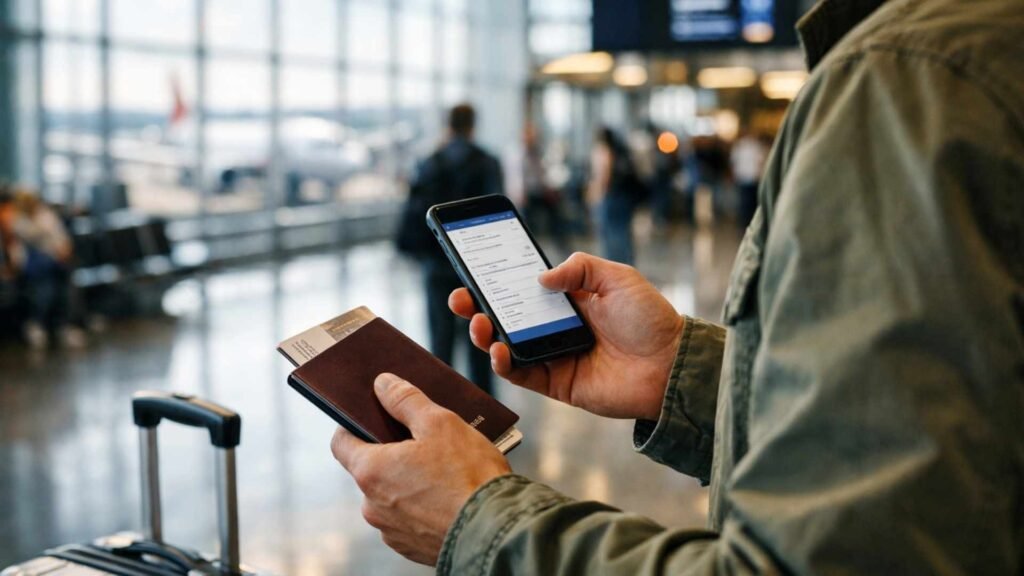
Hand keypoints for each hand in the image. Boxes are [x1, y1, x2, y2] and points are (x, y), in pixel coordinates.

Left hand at [331, 373, 511, 564]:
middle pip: (371, 469)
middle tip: (424, 440)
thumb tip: (383, 384)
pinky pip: (409, 518)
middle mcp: (372, 505)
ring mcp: (391, 530)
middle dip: (393, 453)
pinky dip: (423, 506)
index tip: (373, 416)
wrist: (496, 530)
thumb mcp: (439, 423)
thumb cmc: (468, 475)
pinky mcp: (411, 547)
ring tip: (444, 470)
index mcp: (371, 471)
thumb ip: (406, 400)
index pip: (341, 442)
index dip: (354, 425)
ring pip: (392, 495)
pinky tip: (448, 496)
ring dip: (409, 481)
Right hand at [450, 252, 683, 420]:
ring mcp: (554, 356)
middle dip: (478, 307)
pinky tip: (498, 350)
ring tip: (479, 323)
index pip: (524, 288)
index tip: (474, 270)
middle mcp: (556, 328)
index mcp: (569, 301)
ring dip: (485, 334)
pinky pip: (521, 374)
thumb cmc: (651, 320)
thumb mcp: (618, 278)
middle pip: (506, 317)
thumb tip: (541, 276)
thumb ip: (580, 268)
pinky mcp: (557, 383)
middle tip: (460, 298)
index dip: (498, 281)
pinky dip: (503, 363)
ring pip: (506, 345)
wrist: (671, 365)